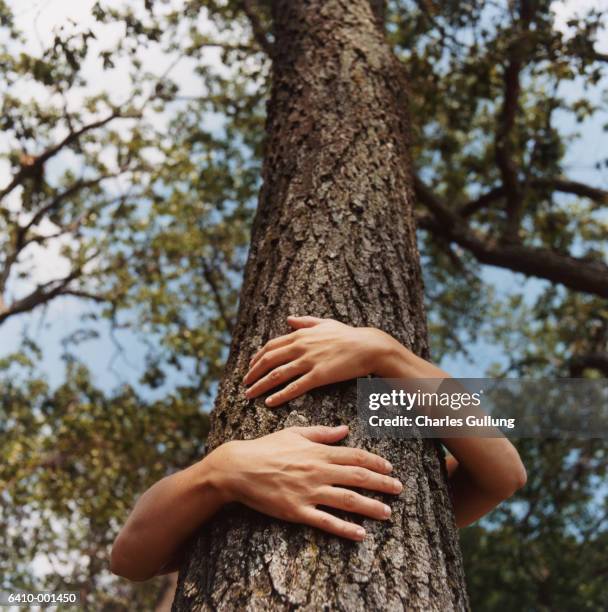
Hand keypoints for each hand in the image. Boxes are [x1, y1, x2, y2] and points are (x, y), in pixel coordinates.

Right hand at [206, 425, 402, 540]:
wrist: (239, 468)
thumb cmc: (267, 448)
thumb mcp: (295, 433)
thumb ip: (322, 433)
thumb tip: (345, 429)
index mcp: (318, 452)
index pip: (355, 456)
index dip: (376, 462)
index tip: (390, 467)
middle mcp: (318, 471)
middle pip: (358, 477)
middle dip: (382, 484)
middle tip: (399, 490)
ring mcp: (309, 492)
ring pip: (348, 500)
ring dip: (371, 507)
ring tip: (388, 513)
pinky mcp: (297, 511)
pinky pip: (326, 521)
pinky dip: (345, 529)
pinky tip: (360, 534)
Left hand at [244, 316, 395, 406]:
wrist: (368, 346)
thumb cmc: (348, 335)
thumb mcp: (325, 323)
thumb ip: (305, 321)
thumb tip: (288, 319)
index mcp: (300, 334)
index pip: (271, 346)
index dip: (257, 358)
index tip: (250, 367)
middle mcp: (300, 347)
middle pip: (268, 360)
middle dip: (253, 373)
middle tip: (244, 383)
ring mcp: (309, 361)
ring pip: (277, 375)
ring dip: (260, 386)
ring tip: (249, 395)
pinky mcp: (318, 376)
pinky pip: (294, 387)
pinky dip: (280, 395)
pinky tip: (270, 402)